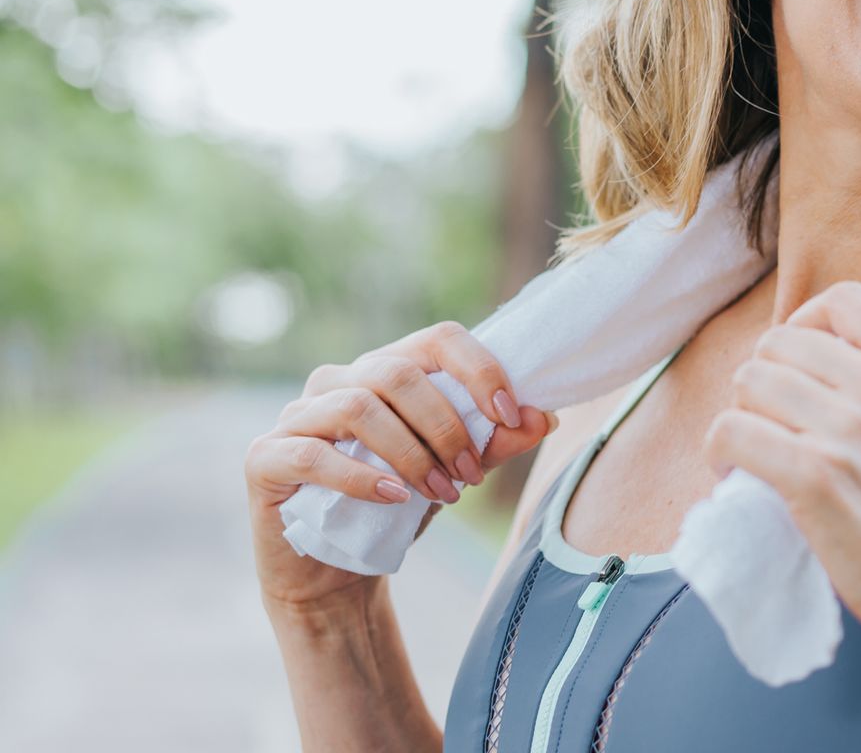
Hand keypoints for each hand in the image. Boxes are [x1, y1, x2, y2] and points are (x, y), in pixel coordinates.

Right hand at [244, 320, 553, 612]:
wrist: (335, 570)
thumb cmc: (396, 507)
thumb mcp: (453, 470)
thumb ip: (494, 442)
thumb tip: (546, 416)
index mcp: (385, 369)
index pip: (437, 339)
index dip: (478, 370)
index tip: (510, 415)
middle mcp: (337, 380)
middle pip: (399, 373)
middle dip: (446, 426)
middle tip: (471, 476)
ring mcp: (296, 415)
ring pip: (359, 407)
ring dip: (412, 453)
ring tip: (442, 494)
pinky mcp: (266, 457)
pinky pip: (315, 454)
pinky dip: (362, 476)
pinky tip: (395, 500)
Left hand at [703, 283, 860, 728]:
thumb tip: (817, 363)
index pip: (844, 298)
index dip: (805, 323)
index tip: (798, 363)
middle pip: (779, 343)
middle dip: (763, 380)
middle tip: (769, 423)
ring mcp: (848, 429)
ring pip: (749, 383)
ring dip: (739, 416)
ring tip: (752, 452)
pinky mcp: (813, 477)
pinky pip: (730, 432)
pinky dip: (720, 453)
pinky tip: (736, 475)